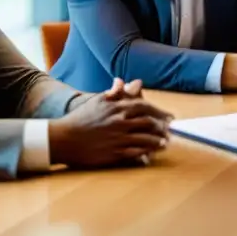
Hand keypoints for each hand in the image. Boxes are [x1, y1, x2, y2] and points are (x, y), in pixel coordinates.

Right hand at [49, 81, 172, 167]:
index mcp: (117, 107)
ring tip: (166, 143)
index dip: (159, 112)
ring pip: (145, 138)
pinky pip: (135, 152)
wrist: (64, 138)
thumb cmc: (81, 118)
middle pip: (148, 122)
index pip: (144, 107)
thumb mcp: (98, 101)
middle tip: (172, 130)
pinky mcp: (114, 153)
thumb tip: (126, 81)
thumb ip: (115, 93)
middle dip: (162, 126)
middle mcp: (120, 121)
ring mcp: (117, 138)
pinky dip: (146, 153)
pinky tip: (152, 154)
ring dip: (158, 140)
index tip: (169, 117)